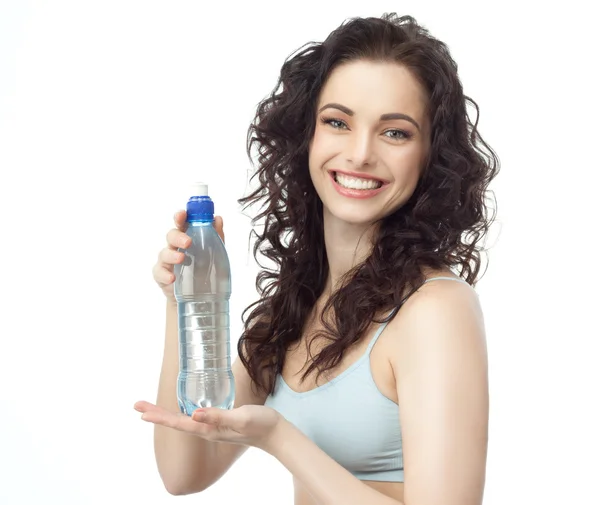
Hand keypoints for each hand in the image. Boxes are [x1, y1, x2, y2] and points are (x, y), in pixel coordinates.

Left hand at [134, 401, 284, 450]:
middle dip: (156, 414)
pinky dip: (182, 413)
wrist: (276, 434)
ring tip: (151, 409)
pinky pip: (195, 418)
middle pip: (176, 422)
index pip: (179, 423)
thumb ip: (218, 416)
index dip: (160, 416)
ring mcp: (213, 428)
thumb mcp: (240, 417)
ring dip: (166, 415)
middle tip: (137, 406)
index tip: (141, 411)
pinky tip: (182, 411)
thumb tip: (194, 415)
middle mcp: (207, 430)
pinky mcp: (220, 423)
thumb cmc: (260, 424)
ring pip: (184, 421)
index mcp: (209, 429)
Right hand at [151, 211, 224, 304]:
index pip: (182, 224)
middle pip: (171, 236)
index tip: (182, 214)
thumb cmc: (203, 269)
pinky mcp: (161, 275)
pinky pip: (159, 273)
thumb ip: (216, 235)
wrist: (196, 296)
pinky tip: (172, 278)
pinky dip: (165, 275)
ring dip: (172, 255)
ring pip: (164, 253)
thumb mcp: (213, 252)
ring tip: (181, 259)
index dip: (180, 217)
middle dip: (178, 237)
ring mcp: (166, 261)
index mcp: (187, 238)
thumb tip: (218, 218)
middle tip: (188, 242)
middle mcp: (175, 247)